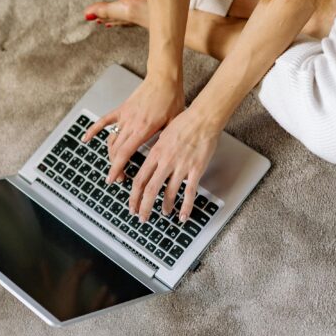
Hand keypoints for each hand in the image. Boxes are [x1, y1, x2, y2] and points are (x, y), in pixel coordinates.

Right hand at [81, 73, 184, 183]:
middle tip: (119, 178)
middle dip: (116, 167)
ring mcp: (124, 116)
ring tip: (114, 166)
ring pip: (111, 140)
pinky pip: (104, 120)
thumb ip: (164, 140)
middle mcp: (131, 123)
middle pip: (116, 150)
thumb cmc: (172, 99)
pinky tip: (85, 139)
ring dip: (111, 155)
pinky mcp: (122, 109)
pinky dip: (93, 130)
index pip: (125, 153)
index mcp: (143, 129)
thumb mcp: (173, 124)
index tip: (113, 179)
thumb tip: (163, 157)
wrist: (164, 79)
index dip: (117, 168)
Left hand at [128, 107, 219, 223]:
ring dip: (165, 206)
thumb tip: (151, 165)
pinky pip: (189, 192)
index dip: (134, 196)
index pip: (140, 179)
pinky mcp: (195, 169)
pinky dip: (186, 207)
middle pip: (150, 189)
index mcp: (155, 153)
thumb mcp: (163, 136)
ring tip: (164, 213)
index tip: (132, 205)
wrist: (203, 118)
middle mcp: (166, 161)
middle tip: (142, 217)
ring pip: (168, 193)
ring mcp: (181, 166)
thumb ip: (157, 152)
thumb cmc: (184, 123)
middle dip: (144, 206)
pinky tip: (183, 216)